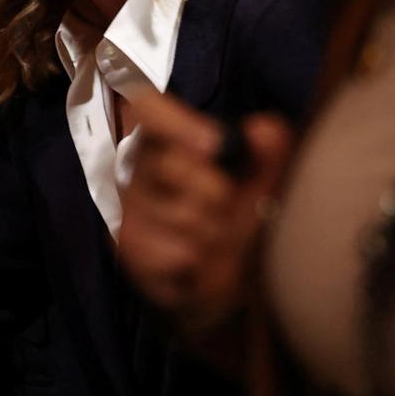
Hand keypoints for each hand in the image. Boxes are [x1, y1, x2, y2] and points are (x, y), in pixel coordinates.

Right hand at [118, 91, 293, 331]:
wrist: (212, 288)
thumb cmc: (233, 221)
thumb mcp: (260, 183)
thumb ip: (268, 153)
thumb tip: (264, 129)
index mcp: (165, 138)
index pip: (148, 107)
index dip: (176, 120)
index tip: (215, 144)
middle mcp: (137, 166)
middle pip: (178, 165)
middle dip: (219, 192)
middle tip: (228, 207)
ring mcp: (128, 207)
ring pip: (184, 214)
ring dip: (216, 233)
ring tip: (219, 240)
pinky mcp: (126, 245)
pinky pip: (178, 251)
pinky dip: (201, 263)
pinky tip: (200, 262)